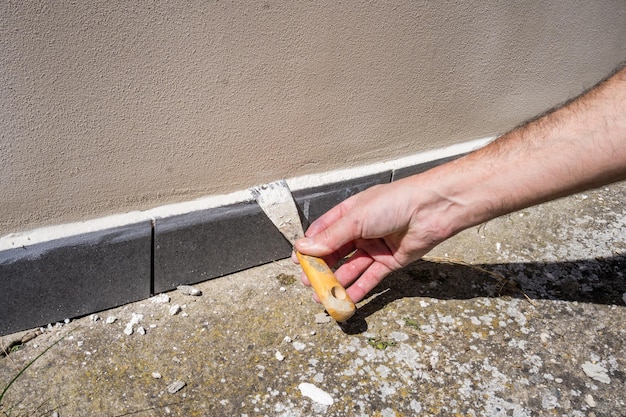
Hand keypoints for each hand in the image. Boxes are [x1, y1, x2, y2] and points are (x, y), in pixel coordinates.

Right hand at [294, 175, 457, 302]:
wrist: (431, 209)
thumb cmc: (394, 203)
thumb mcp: (356, 218)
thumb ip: (331, 237)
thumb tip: (304, 247)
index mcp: (350, 214)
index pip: (324, 232)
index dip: (310, 246)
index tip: (298, 262)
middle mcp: (361, 230)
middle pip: (336, 253)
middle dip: (322, 268)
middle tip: (309, 282)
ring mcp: (375, 247)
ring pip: (351, 268)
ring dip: (337, 282)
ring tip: (322, 295)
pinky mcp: (390, 262)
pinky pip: (370, 278)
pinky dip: (358, 289)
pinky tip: (345, 299)